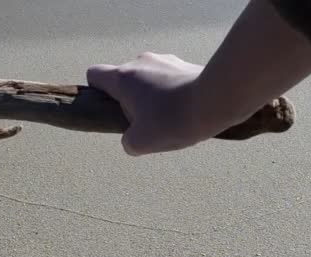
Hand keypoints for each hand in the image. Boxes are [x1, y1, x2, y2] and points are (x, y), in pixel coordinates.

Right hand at [87, 52, 208, 155]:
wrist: (216, 101)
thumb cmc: (173, 120)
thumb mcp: (140, 143)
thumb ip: (128, 142)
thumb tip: (132, 140)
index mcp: (123, 78)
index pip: (94, 75)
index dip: (97, 93)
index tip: (112, 110)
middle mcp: (141, 62)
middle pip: (125, 79)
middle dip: (131, 100)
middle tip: (147, 122)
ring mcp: (166, 60)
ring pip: (150, 78)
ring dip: (155, 96)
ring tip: (172, 118)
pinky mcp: (187, 64)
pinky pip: (172, 79)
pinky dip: (174, 93)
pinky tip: (188, 110)